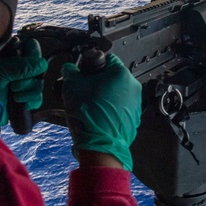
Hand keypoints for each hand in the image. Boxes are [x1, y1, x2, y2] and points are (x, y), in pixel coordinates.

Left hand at [0, 38, 47, 130]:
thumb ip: (21, 66)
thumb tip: (42, 64)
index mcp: (9, 55)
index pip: (30, 47)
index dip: (32, 56)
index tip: (25, 66)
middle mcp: (17, 67)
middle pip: (38, 67)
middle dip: (28, 79)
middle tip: (14, 86)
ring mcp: (22, 82)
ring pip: (39, 82)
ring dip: (29, 92)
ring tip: (15, 96)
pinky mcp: (25, 97)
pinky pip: (39, 96)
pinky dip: (32, 101)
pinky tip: (23, 104)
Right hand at [61, 53, 141, 169]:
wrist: (99, 146)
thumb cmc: (87, 114)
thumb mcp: (71, 86)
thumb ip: (70, 71)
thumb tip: (70, 68)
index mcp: (121, 74)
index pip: (107, 59)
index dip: (92, 64)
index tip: (84, 74)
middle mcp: (133, 87)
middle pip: (113, 77)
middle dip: (98, 81)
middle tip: (84, 92)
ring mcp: (136, 104)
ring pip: (117, 93)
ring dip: (105, 96)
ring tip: (90, 107)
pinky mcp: (134, 119)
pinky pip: (121, 108)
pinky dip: (110, 109)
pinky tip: (99, 117)